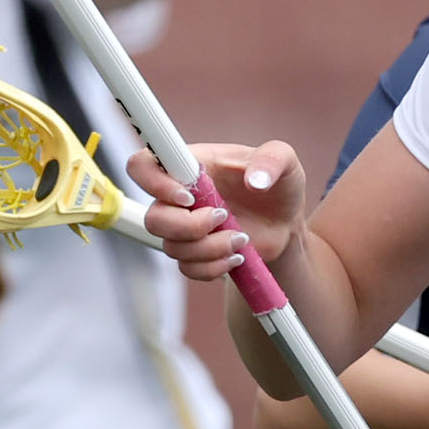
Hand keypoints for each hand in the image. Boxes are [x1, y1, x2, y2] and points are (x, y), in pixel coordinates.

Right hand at [128, 139, 305, 285]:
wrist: (286, 223)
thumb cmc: (279, 185)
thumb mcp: (285, 161)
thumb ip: (272, 159)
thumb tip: (255, 181)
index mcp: (191, 167)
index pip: (142, 167)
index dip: (153, 183)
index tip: (188, 196)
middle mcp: (179, 197)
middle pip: (153, 218)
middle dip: (189, 226)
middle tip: (223, 217)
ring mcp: (184, 227)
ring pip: (171, 248)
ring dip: (210, 248)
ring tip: (241, 238)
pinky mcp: (195, 253)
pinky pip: (188, 268)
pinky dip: (213, 267)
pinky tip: (237, 256)